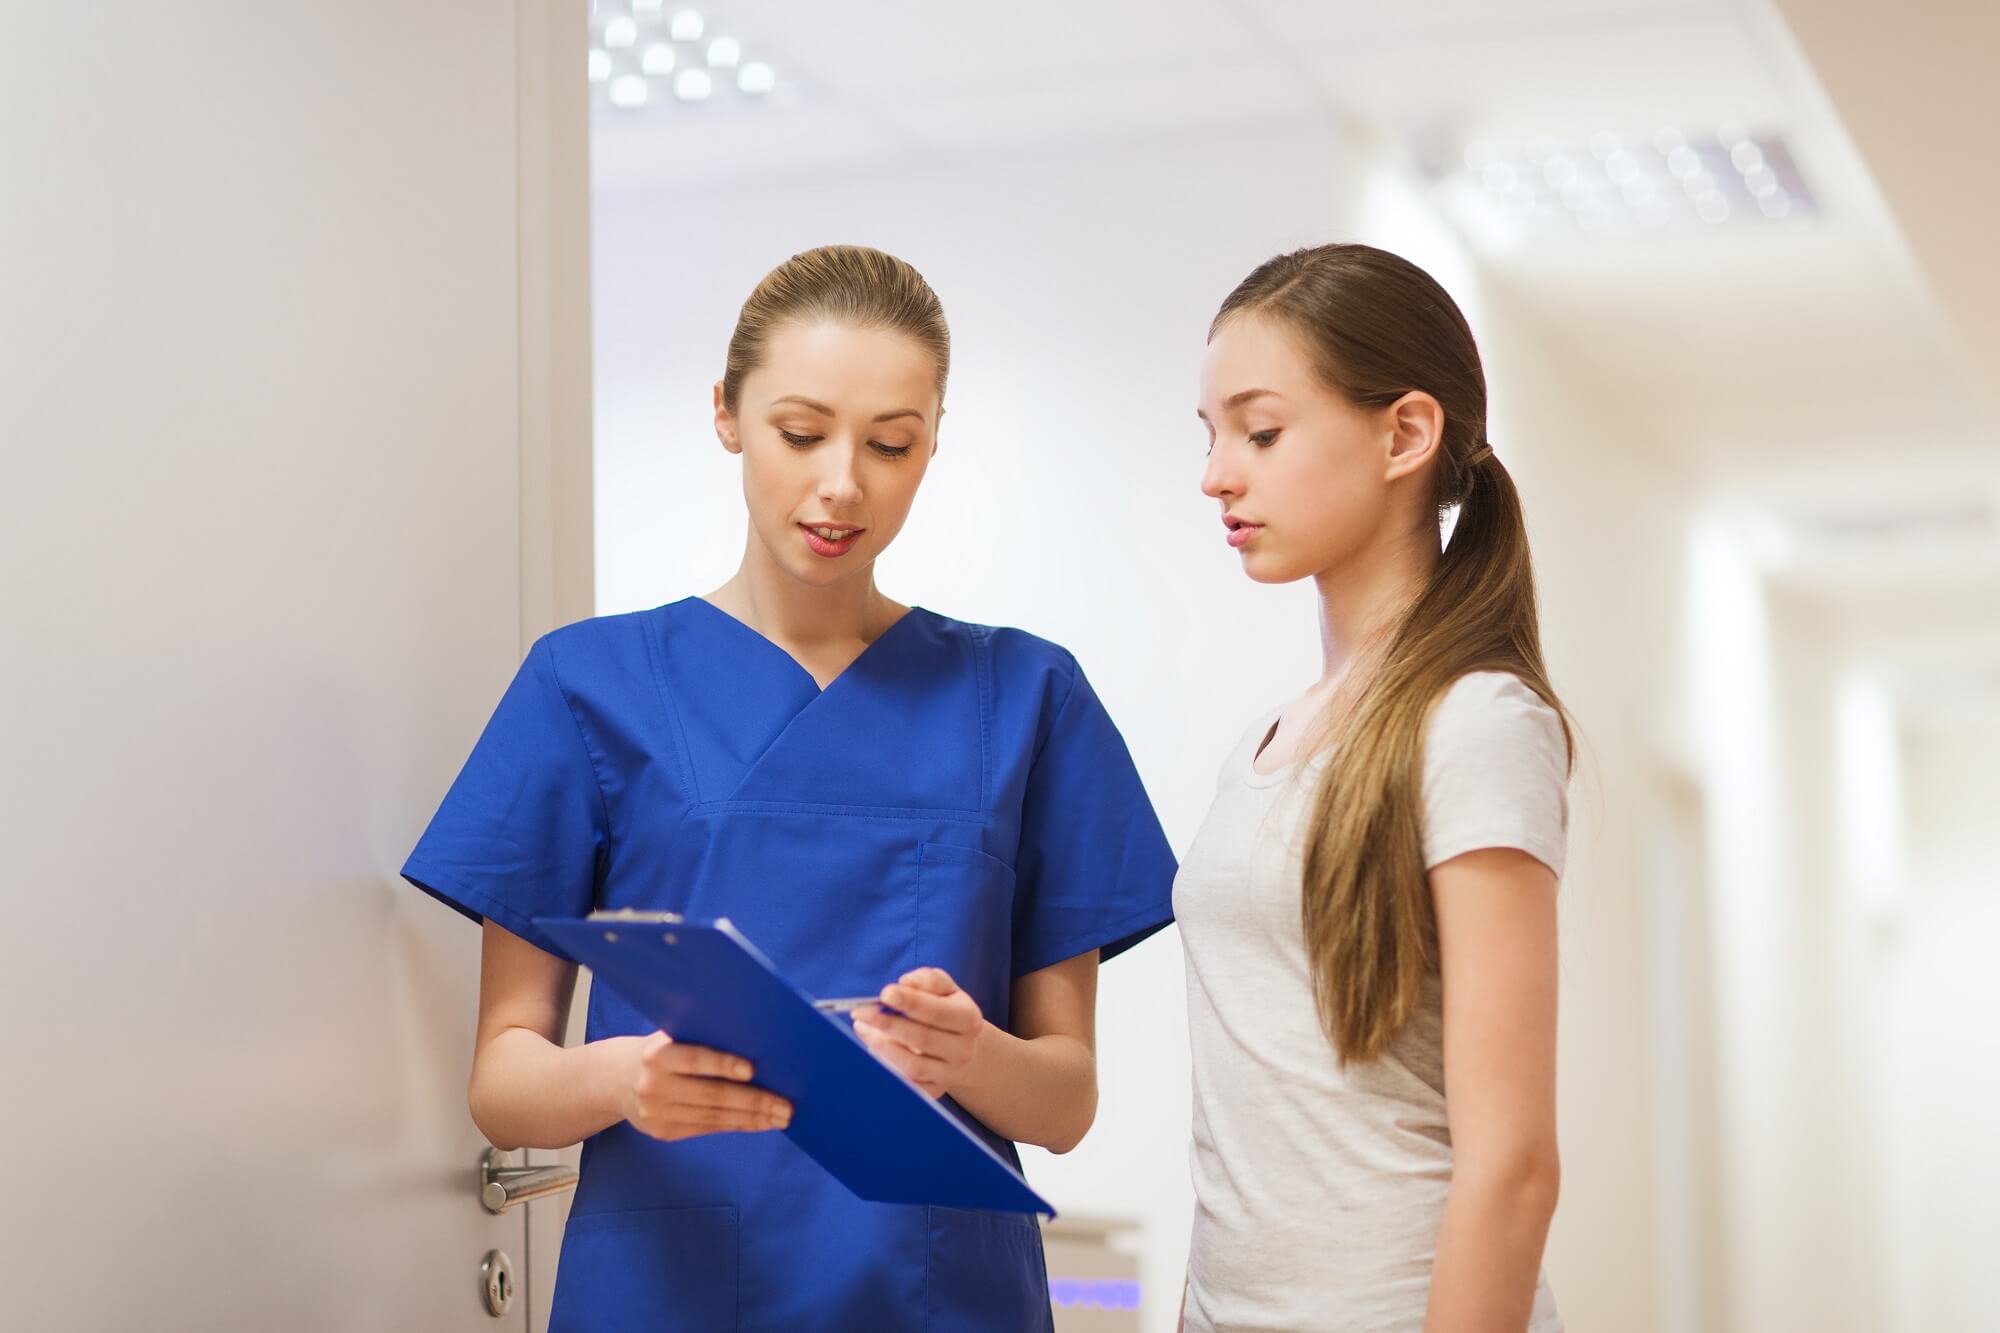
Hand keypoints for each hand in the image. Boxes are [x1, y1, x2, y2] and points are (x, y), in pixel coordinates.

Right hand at [622, 1032, 791, 1140]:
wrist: (615, 1080)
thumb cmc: (659, 1051)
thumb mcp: (670, 1037)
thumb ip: (701, 1039)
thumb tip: (756, 1044)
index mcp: (657, 1054)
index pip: (695, 1059)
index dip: (723, 1064)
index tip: (752, 1070)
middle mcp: (654, 1086)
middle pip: (711, 1095)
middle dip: (753, 1101)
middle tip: (785, 1105)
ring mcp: (657, 1113)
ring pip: (713, 1117)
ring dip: (752, 1118)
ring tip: (780, 1117)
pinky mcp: (663, 1132)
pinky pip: (707, 1129)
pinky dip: (737, 1125)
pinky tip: (759, 1123)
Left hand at [852, 967, 983, 1097]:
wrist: (966, 1047)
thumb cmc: (947, 1010)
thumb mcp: (945, 989)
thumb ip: (927, 980)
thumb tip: (905, 983)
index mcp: (968, 1019)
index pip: (938, 1012)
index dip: (911, 1002)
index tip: (885, 993)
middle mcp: (962, 1049)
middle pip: (923, 1039)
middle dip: (888, 1024)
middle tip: (861, 1011)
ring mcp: (949, 1074)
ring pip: (913, 1065)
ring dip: (882, 1046)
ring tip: (862, 1027)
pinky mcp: (934, 1091)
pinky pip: (907, 1085)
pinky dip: (887, 1068)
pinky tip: (872, 1048)